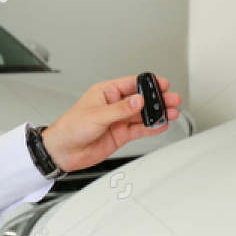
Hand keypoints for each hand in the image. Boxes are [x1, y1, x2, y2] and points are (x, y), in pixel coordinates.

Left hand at [41, 75, 182, 173]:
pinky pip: (140, 129)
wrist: (63, 151)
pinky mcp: (121, 134)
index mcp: (106, 92)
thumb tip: (138, 101)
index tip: (162, 84)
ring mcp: (119, 120)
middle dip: (157, 99)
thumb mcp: (97, 116)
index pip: (131, 84)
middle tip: (172, 99)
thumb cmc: (70, 127)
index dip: (148, 84)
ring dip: (157, 114)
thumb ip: (120, 109)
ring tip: (172, 113)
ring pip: (143, 115)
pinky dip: (152, 128)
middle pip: (141, 100)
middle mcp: (114, 105)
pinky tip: (161, 125)